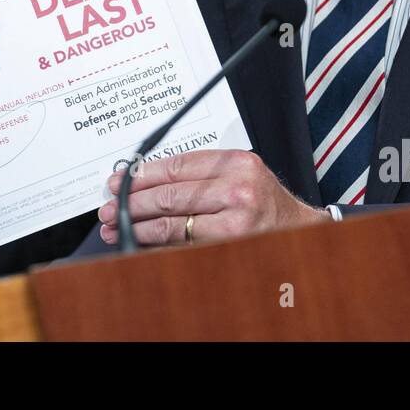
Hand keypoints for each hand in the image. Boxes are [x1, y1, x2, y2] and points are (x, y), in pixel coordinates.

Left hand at [96, 150, 327, 246]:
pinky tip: (141, 244)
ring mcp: (234, 221)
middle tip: (109, 208)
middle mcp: (237, 189)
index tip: (119, 182)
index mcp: (236, 163)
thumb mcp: (240, 173)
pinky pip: (182, 247)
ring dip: (138, 226)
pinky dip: (157, 246)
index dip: (142, 175)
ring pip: (171, 223)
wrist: (299, 230)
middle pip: (169, 195)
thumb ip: (201, 172)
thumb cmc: (266, 201)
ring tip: (117, 227)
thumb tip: (147, 180)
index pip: (176, 166)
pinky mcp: (229, 246)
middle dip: (132, 202)